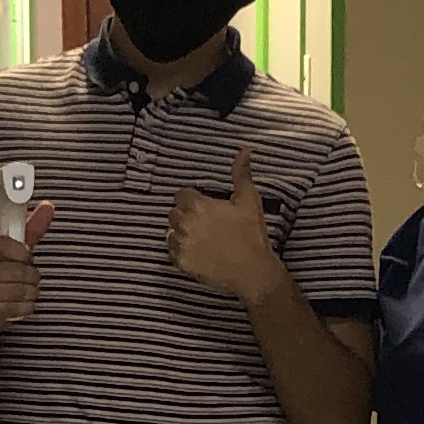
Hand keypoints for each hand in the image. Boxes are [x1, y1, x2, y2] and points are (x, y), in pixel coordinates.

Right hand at [0, 199, 54, 332]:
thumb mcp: (10, 253)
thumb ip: (30, 230)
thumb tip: (48, 206)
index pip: (4, 244)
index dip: (23, 253)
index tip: (27, 257)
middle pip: (18, 271)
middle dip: (32, 277)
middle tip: (31, 280)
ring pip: (19, 291)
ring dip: (30, 293)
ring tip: (27, 292)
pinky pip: (16, 308)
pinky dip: (25, 307)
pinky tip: (21, 305)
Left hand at [168, 149, 286, 304]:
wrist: (252, 271)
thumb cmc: (251, 235)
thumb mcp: (249, 201)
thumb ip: (241, 174)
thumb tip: (244, 151)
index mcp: (199, 206)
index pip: (181, 195)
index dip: (192, 200)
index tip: (203, 207)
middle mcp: (186, 224)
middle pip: (174, 213)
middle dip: (186, 215)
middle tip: (204, 224)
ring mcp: (182, 244)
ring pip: (171, 232)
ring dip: (181, 233)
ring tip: (201, 239)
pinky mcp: (181, 263)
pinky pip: (172, 251)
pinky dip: (181, 251)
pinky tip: (198, 252)